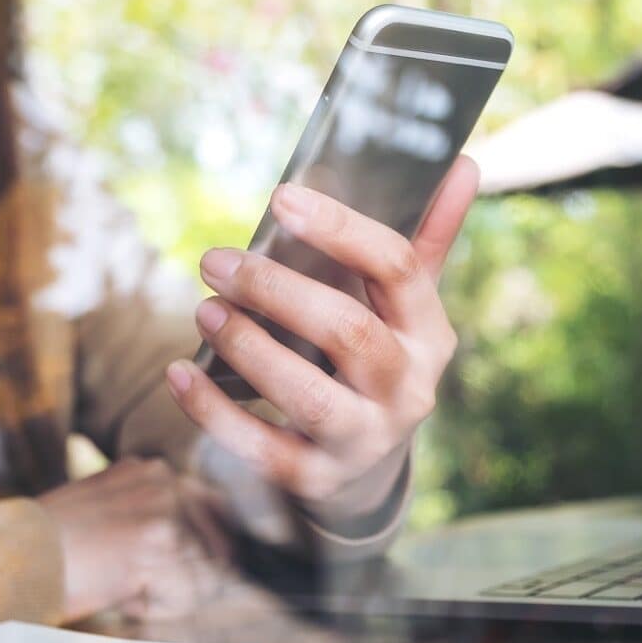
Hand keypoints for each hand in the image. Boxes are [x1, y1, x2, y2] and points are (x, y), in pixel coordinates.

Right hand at [39, 458, 232, 620]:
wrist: (7, 557)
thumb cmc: (51, 545)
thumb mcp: (109, 511)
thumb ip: (152, 515)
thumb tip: (206, 547)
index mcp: (153, 469)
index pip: (212, 516)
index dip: (189, 555)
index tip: (151, 568)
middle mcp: (165, 480)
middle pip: (215, 545)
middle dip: (183, 575)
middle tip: (131, 579)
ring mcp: (165, 508)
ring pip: (203, 573)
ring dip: (165, 591)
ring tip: (119, 583)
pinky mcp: (160, 543)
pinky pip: (186, 594)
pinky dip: (154, 607)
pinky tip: (117, 595)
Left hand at [165, 156, 478, 522]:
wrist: (365, 466)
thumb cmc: (376, 364)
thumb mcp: (407, 311)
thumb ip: (427, 241)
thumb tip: (462, 163)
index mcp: (430, 336)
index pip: (398, 269)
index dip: (341, 229)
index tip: (282, 198)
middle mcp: (407, 391)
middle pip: (348, 331)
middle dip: (275, 291)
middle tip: (215, 262)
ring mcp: (364, 441)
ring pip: (306, 394)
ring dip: (247, 347)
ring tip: (204, 310)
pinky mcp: (316, 479)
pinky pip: (261, 450)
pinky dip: (213, 412)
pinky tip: (179, 374)